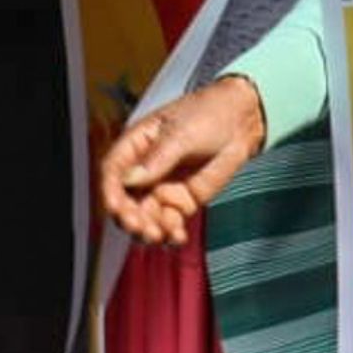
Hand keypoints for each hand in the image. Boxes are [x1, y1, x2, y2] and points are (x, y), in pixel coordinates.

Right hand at [100, 78, 266, 244]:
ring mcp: (163, 187)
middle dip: (128, 216)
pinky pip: (170, 223)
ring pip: (145, 216)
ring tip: (158, 235)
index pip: (113, 170)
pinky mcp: (182, 202)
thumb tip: (130, 179)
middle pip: (125, 200)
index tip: (115, 207)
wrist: (242, 122)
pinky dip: (170, 234)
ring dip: (147, 229)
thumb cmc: (208, 114)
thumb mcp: (182, 133)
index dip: (110, 190)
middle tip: (139, 227)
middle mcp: (145, 169)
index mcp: (137, 145)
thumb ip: (158, 158)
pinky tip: (177, 237)